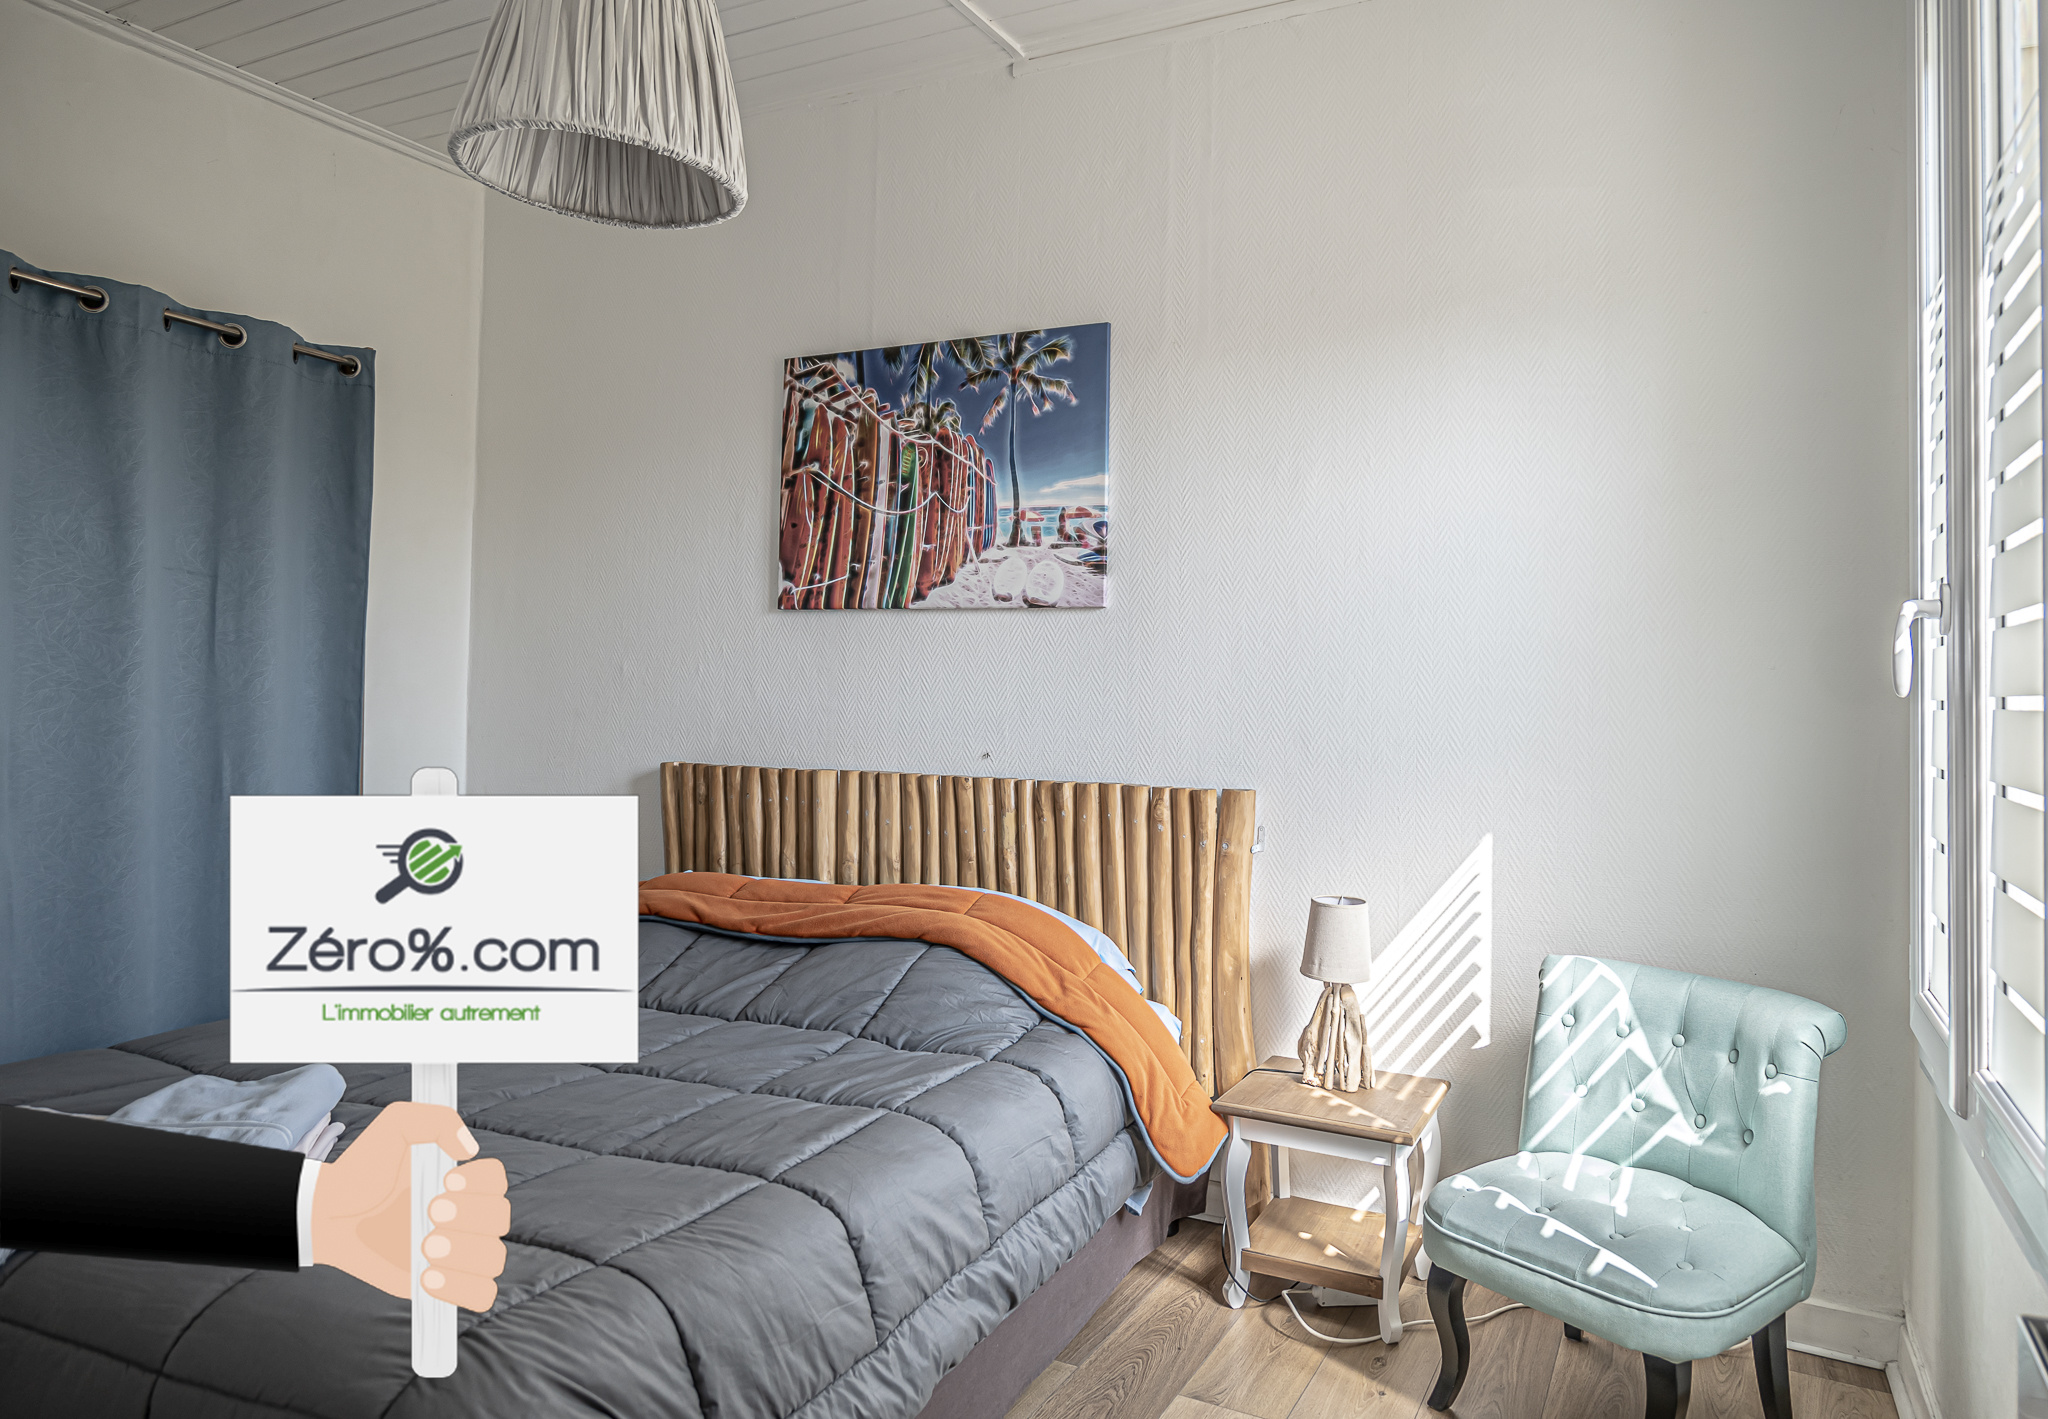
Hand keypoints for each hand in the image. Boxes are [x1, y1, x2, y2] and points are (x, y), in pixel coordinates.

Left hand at [307, 1102, 509, 1311]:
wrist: (330, 1214)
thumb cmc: (363, 1169)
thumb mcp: (395, 1125)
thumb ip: (436, 1118)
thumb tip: (468, 1148)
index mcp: (462, 1182)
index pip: (498, 1181)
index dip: (481, 1182)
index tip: (445, 1180)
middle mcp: (467, 1217)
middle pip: (500, 1220)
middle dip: (469, 1217)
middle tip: (428, 1213)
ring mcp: (457, 1253)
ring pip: (493, 1260)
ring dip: (464, 1254)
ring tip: (424, 1248)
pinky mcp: (442, 1284)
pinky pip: (480, 1295)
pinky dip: (463, 1289)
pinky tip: (428, 1277)